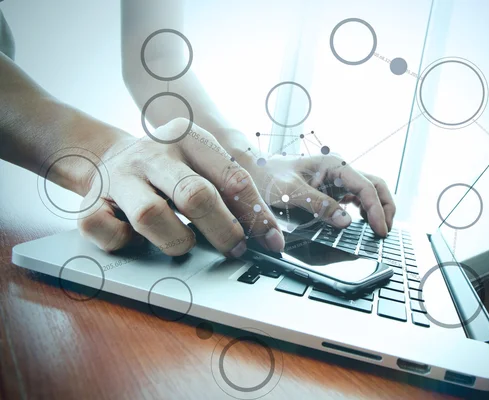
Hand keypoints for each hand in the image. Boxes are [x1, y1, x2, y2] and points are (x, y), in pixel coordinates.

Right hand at [77, 119, 284, 256]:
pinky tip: (136, 238)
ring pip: (152, 216)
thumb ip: (230, 191)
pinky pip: (112, 234)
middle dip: (223, 230)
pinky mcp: (90, 203)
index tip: (271, 241)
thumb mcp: (200, 165)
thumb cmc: (167, 170)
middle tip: (235, 249)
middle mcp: (153, 153)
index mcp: (188, 137)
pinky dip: (127, 244)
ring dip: (177, 240)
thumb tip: (267, 233)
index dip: (256, 214)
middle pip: (195, 195)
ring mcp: (120, 177)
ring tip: (184, 242)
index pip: (232, 176)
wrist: (107, 158)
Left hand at [243, 154, 395, 236]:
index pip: (366, 186)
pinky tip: (364, 225)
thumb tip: (345, 222)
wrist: (256, 169)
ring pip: (369, 191)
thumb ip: (319, 205)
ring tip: (378, 231)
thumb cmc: (269, 176)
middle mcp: (340, 169)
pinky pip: (357, 198)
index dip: (376, 209)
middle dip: (385, 208)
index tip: (379, 230)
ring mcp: (338, 178)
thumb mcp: (291, 192)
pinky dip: (365, 211)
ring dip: (377, 209)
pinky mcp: (334, 188)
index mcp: (334, 164)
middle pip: (375, 186)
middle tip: (384, 231)